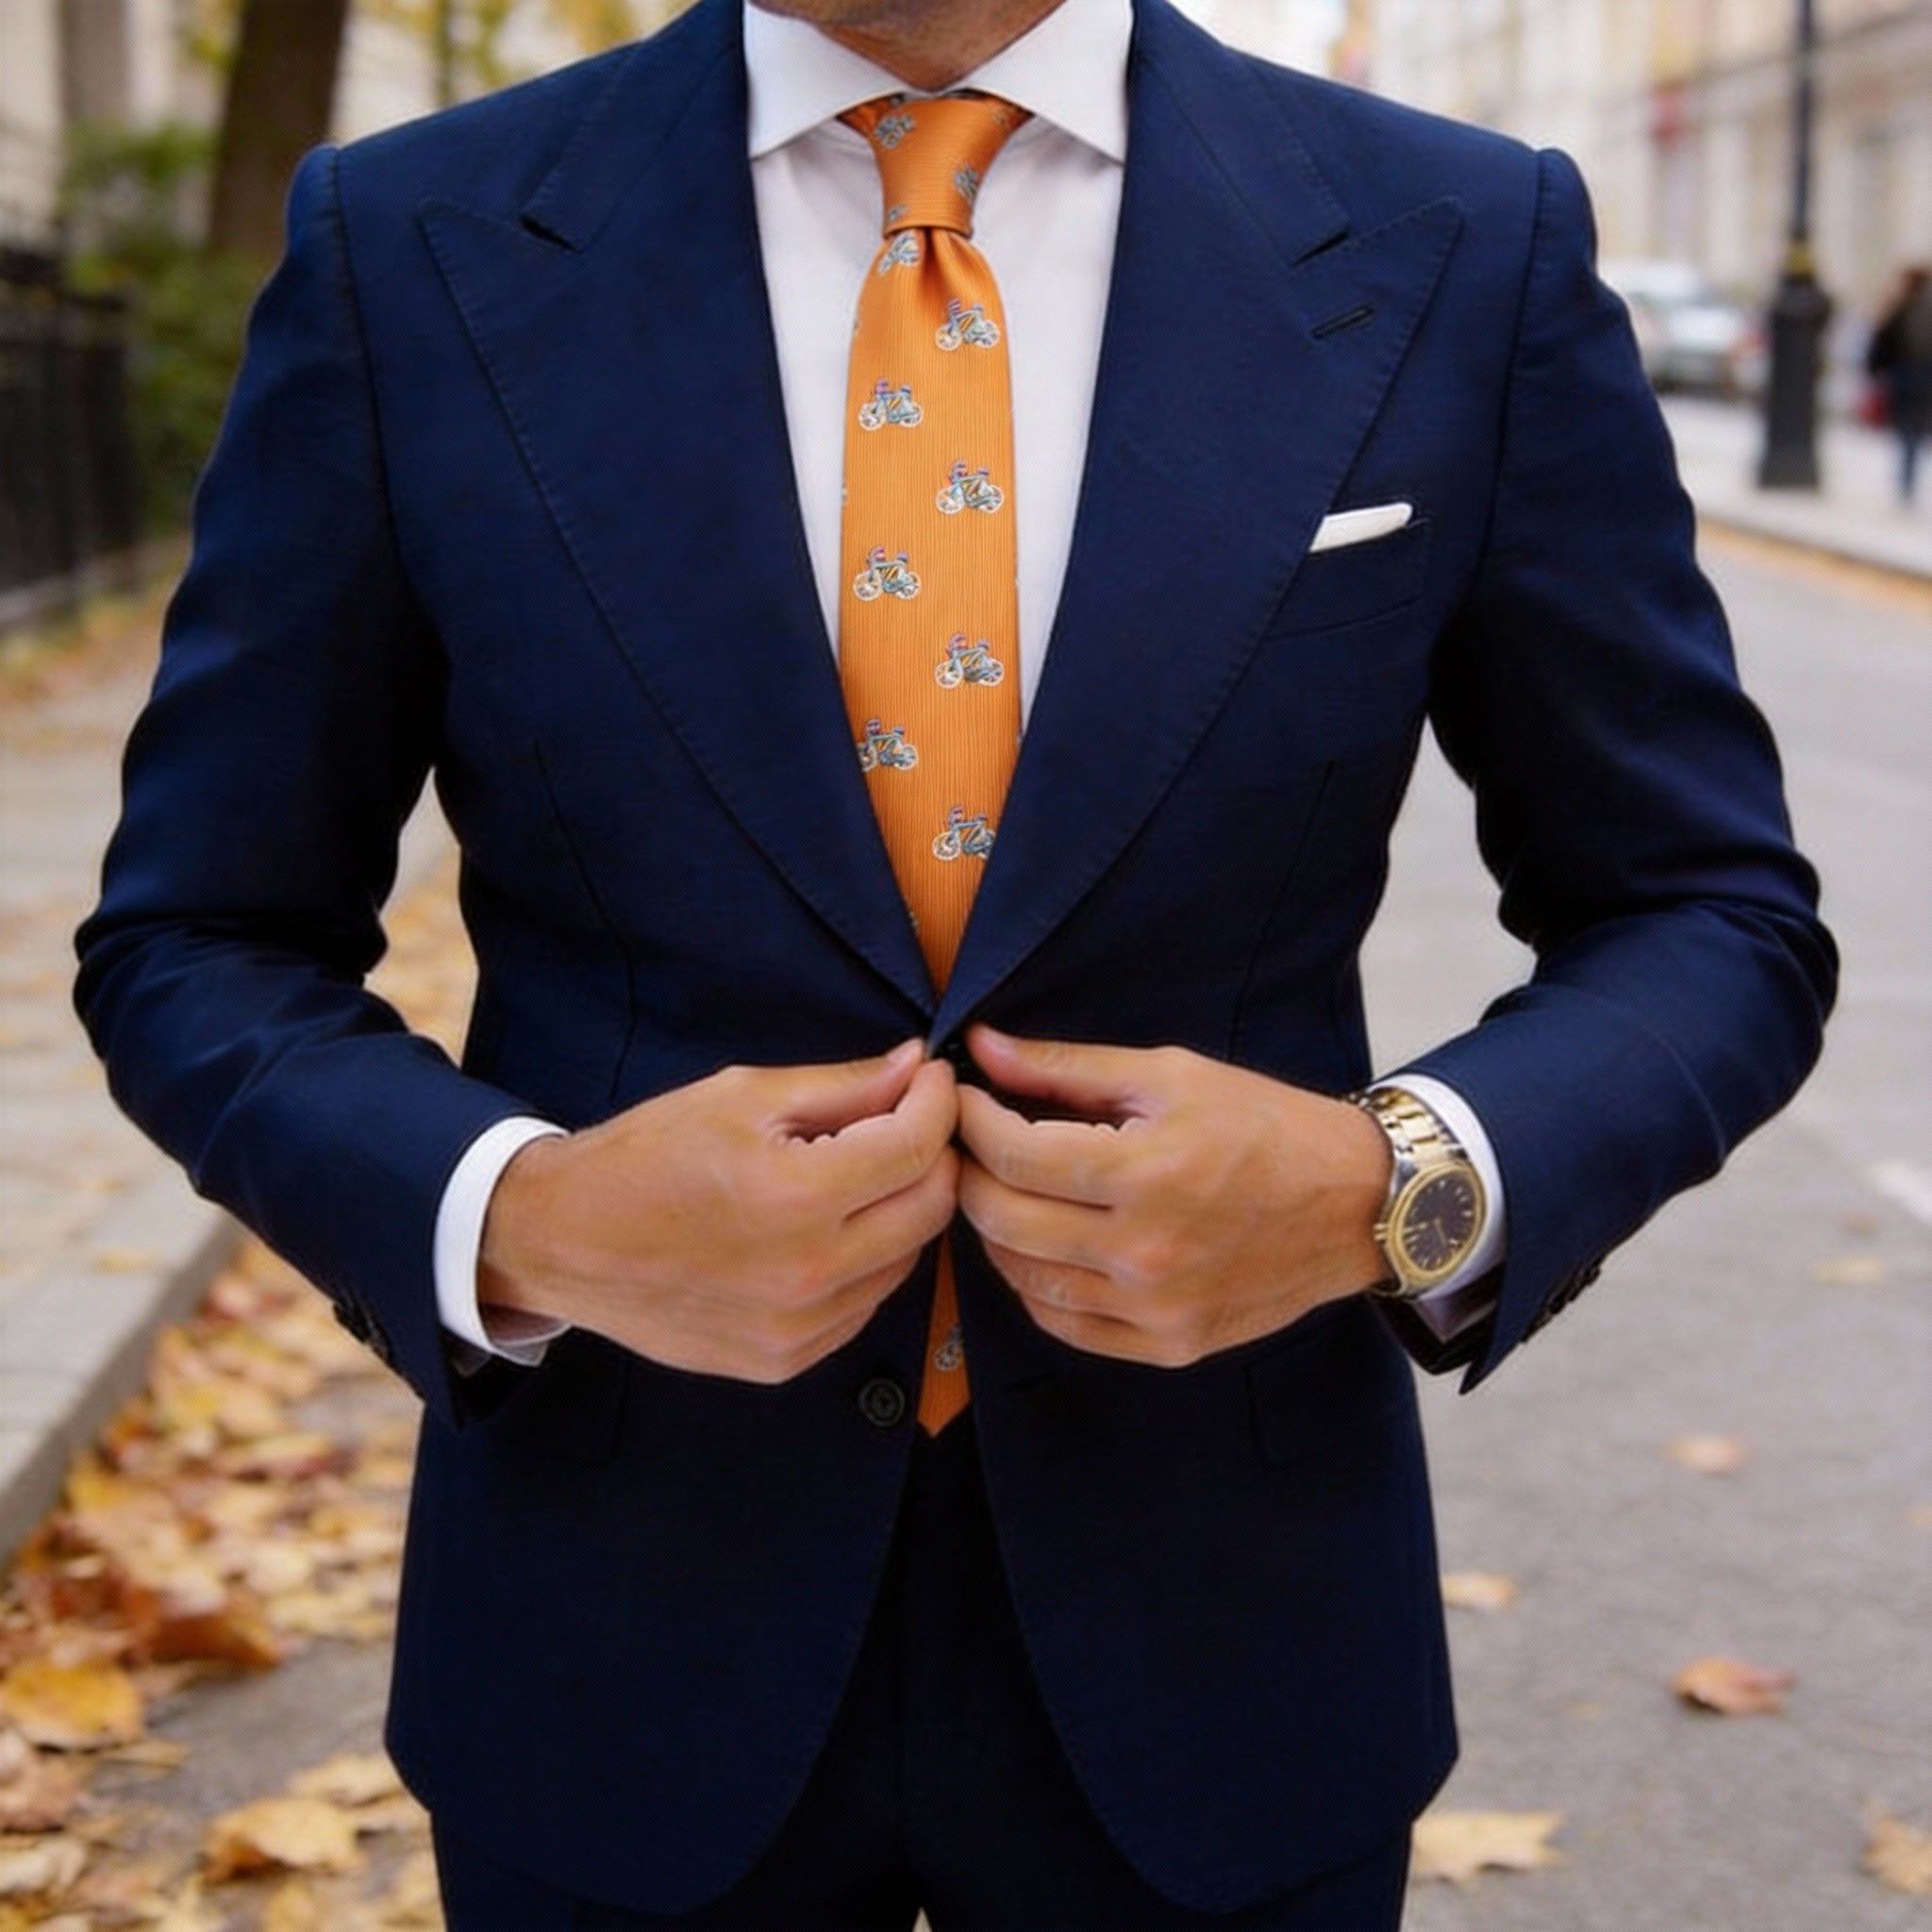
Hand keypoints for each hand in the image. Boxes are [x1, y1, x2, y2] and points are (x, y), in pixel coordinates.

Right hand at [477, 1041, 958, 1381]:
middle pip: (930, 1209)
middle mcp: (807, 1273)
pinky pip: (864, 1305)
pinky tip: (829, 1229)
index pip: (917, 1148)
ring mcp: (798, 1328)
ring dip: (902, 1210)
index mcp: (796, 1196)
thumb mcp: (742, 1097)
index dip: (937, 1103)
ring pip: (906, 1262)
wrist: (562, 1241)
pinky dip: (867, 1262)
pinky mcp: (784, 1361)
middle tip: (909, 1121)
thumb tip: (916, 1066)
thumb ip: (842, 1085)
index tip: (931, 1079)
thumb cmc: (646, 1156)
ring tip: (862, 1173)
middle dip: (933, 1155)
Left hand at [955, 1026, 1390, 1365]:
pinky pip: (1064, 1323)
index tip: (962, 1098)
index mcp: (1147, 1172)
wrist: (1357, 1205)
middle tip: (970, 1143)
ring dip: (996, 1230)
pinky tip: (1042, 1244)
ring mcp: (1155, 1309)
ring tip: (1004, 1188)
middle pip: (1003, 1219)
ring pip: (1023, 1278)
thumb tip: (982, 1047)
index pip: (1013, 1154)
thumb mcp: (1170, 1075)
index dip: (970, 1120)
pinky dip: (1035, 1283)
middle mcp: (1146, 1251)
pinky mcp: (1167, 1345)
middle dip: (969, 1173)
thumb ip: (1067, 1067)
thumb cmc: (1266, 1126)